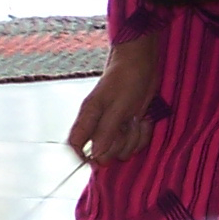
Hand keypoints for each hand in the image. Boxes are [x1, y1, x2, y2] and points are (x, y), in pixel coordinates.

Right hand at [68, 26, 162, 163]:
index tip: (100, 156)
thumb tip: (96, 155)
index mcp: (89, 117)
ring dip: (134, 138)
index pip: (75, 144)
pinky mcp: (128, 126)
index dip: (83, 155)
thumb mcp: (118, 106)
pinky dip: (143, 133)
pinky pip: (135, 143)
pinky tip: (143, 119)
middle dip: (120, 144)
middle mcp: (98, 124)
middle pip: (103, 153)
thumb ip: (106, 131)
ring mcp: (114, 126)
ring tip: (136, 117)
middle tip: (127, 124)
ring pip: (121, 150)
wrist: (143, 63)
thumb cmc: (127, 78)